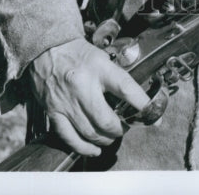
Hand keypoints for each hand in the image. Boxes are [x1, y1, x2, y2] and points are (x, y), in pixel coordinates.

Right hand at [27, 37, 149, 156]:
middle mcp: (83, 86)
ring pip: (91, 133)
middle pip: (107, 120)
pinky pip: (71, 138)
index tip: (152, 113)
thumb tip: (135, 99)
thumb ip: (116, 77)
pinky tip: (93, 149)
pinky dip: (84, 148)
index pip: (125, 87)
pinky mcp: (54, 112)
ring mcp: (67, 102)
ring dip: (105, 139)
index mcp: (99, 68)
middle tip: (125, 126)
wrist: (46, 49)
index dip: (141, 103)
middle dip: (120, 129)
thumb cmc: (77, 53)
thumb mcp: (101, 57)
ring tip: (110, 135)